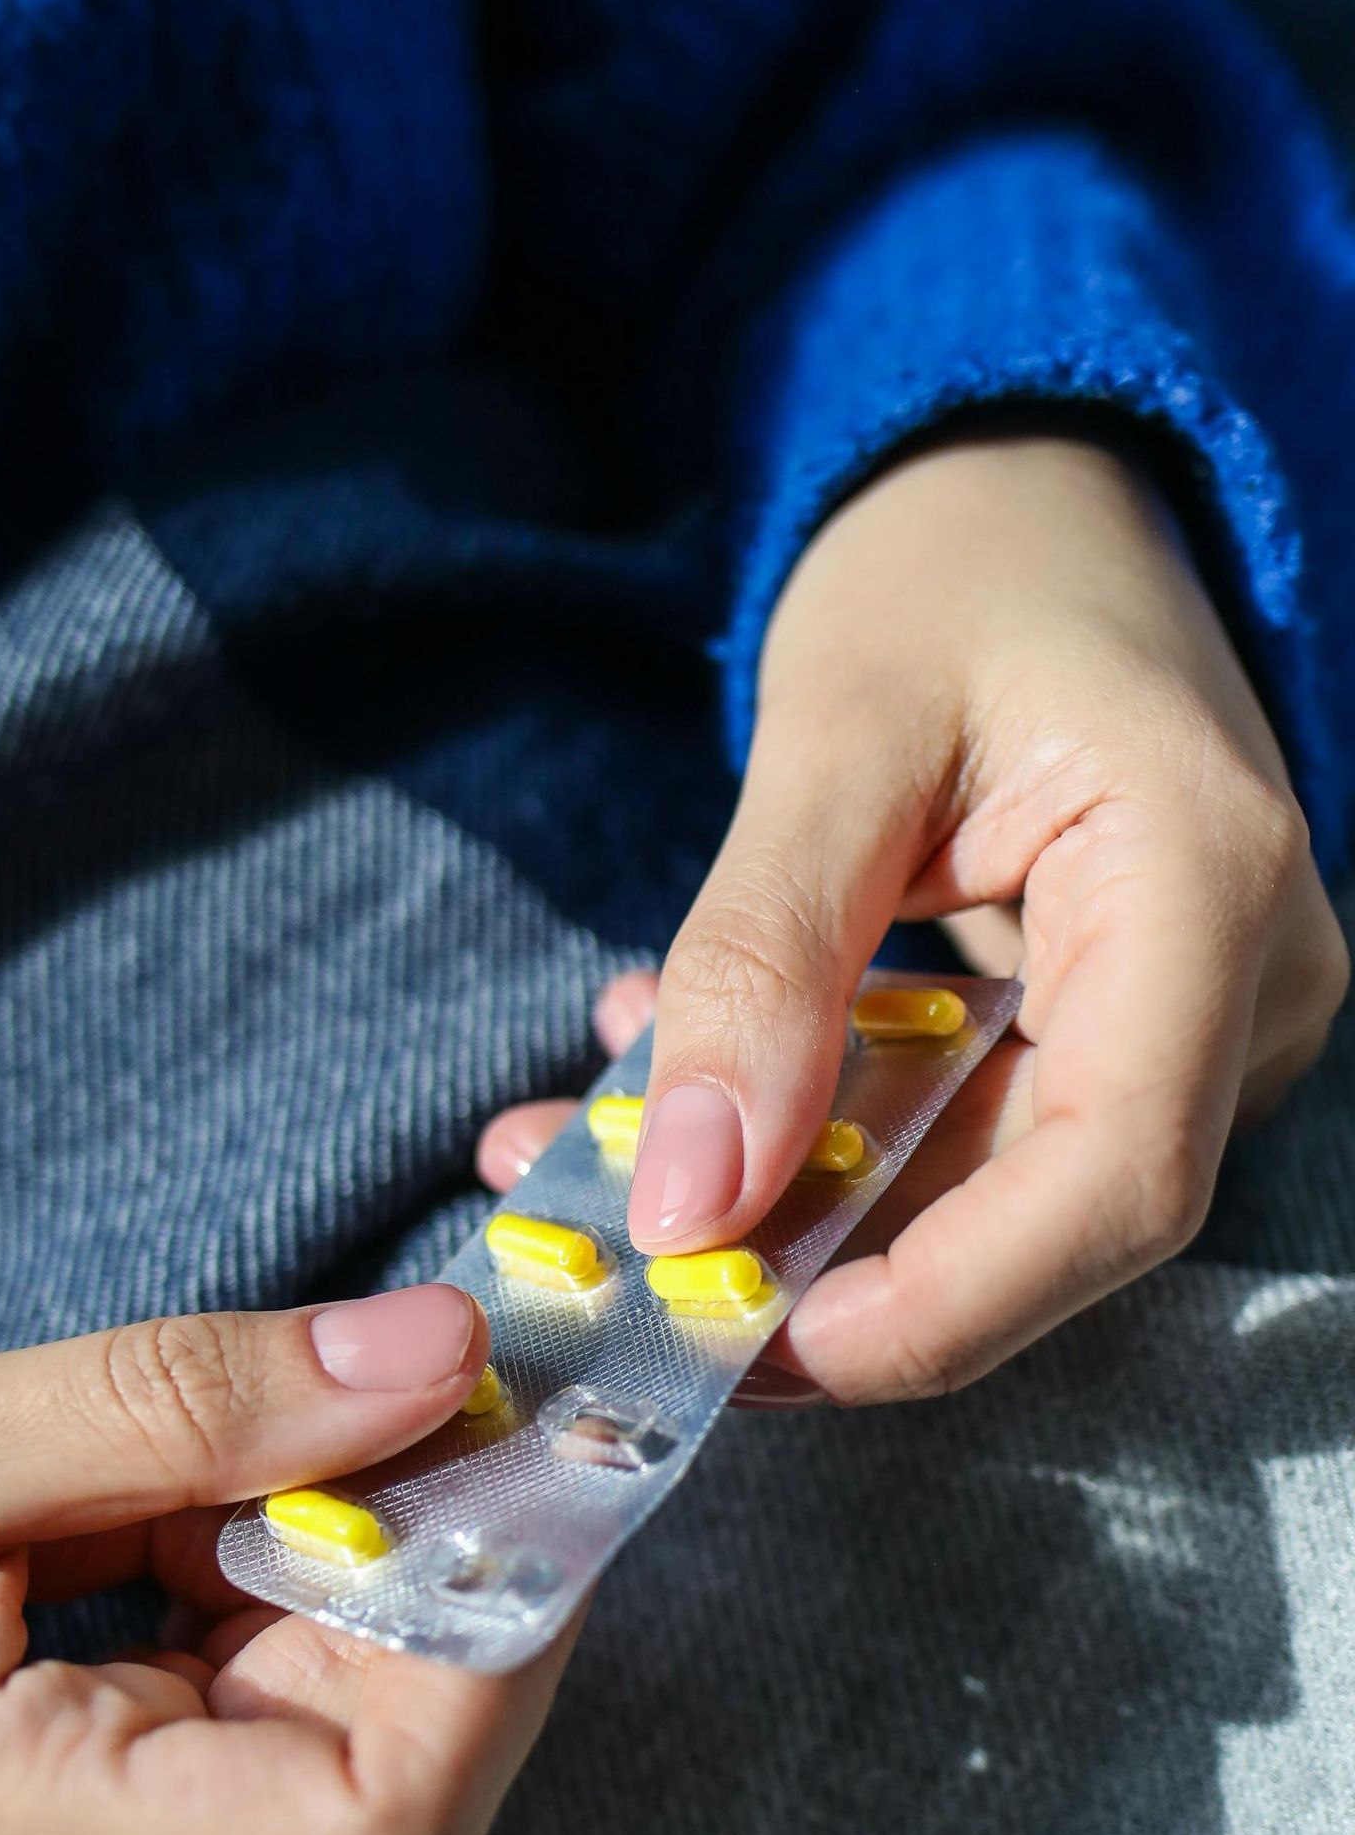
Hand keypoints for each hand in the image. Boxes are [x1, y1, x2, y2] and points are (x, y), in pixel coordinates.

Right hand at [0, 1288, 573, 1834]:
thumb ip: (167, 1402)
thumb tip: (427, 1355)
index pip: (386, 1825)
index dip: (499, 1645)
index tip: (517, 1447)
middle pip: (381, 1766)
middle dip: (438, 1563)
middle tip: (440, 1365)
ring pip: (325, 1720)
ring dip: (352, 1548)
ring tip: (307, 1390)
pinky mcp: (84, 1826)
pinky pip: (240, 1701)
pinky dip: (266, 1567)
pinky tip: (209, 1462)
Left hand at [482, 435, 1347, 1401]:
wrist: (1028, 494)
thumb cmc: (957, 564)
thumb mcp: (836, 737)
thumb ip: (764, 962)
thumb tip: (687, 1200)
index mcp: (1210, 884)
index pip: (1115, 1180)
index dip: (940, 1302)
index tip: (756, 1340)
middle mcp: (1242, 981)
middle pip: (1048, 1219)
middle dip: (824, 1263)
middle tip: (615, 1255)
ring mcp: (1192, 1013)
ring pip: (988, 1194)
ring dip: (791, 1200)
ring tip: (591, 1149)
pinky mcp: (1117, 1024)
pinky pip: (971, 1135)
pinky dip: (822, 1136)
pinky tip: (676, 1096)